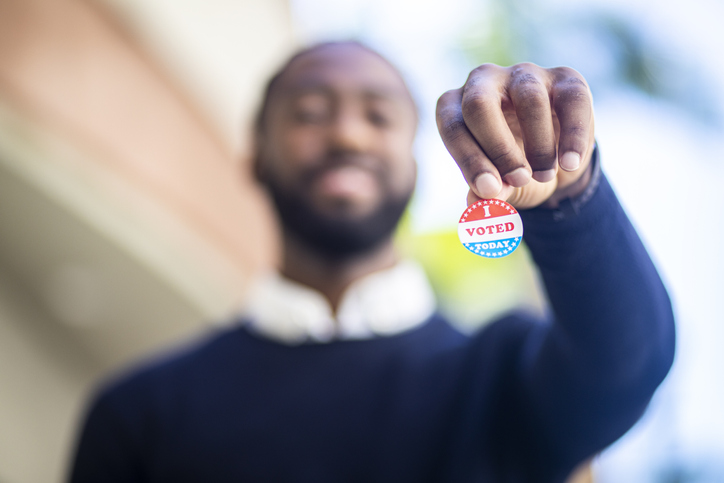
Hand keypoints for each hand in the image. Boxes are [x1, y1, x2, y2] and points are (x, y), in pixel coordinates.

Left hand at [436, 63, 594, 208]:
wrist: (555, 163)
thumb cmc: (512, 169)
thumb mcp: (498, 184)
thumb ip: (487, 192)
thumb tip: (477, 202)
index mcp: (455, 106)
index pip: (453, 127)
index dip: (470, 160)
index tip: (490, 191)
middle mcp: (484, 81)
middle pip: (480, 104)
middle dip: (499, 148)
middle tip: (518, 180)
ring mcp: (524, 76)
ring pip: (529, 100)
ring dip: (538, 146)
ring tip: (544, 176)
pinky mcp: (565, 78)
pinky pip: (572, 101)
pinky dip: (573, 137)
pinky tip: (570, 164)